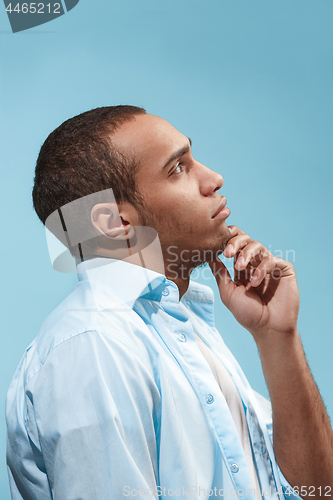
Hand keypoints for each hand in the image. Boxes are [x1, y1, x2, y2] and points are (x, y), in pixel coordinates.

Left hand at [209, 226, 299, 342]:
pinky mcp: (284, 270)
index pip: (234, 244)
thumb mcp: (228, 292)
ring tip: (240, 267)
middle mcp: (255, 263)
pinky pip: (272, 260)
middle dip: (235, 242)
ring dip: (246, 253)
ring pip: (258, 245)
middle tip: (227, 252)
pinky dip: (261, 268)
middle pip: (245, 239)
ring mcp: (270, 265)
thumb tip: (208, 255)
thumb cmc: (248, 314)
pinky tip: (255, 282)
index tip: (216, 247)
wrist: (268, 329)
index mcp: (241, 267)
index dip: (226, 240)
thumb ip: (220, 273)